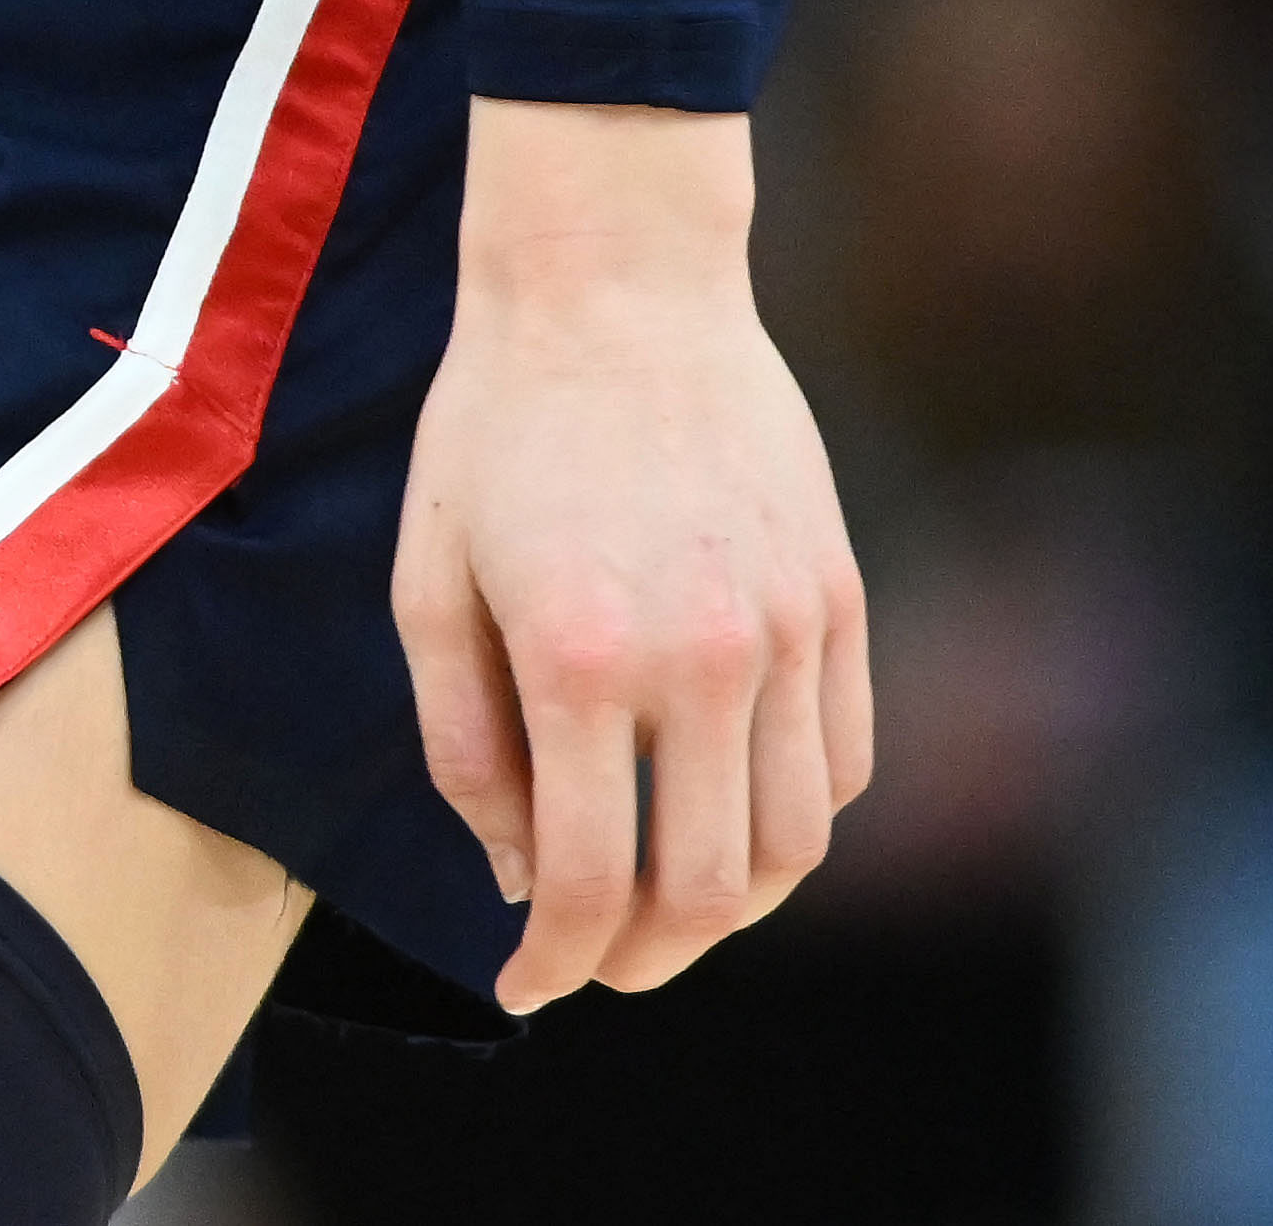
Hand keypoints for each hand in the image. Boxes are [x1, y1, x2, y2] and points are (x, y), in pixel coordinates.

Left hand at [394, 100, 877, 1012]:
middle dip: (644, 960)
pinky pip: (844, 766)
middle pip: (707, 892)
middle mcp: (704, 661)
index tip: (524, 988)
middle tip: (593, 966)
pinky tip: (729, 818)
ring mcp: (789, 634)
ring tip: (661, 909)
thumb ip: (466, 745)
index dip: (559, 963)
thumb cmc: (495, 427)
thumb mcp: (428, 582)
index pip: (595, 881)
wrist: (614, 286)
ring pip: (794, 846)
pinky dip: (793, 823)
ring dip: (728, 909)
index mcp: (582, 659)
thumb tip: (520, 874)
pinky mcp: (840, 603)